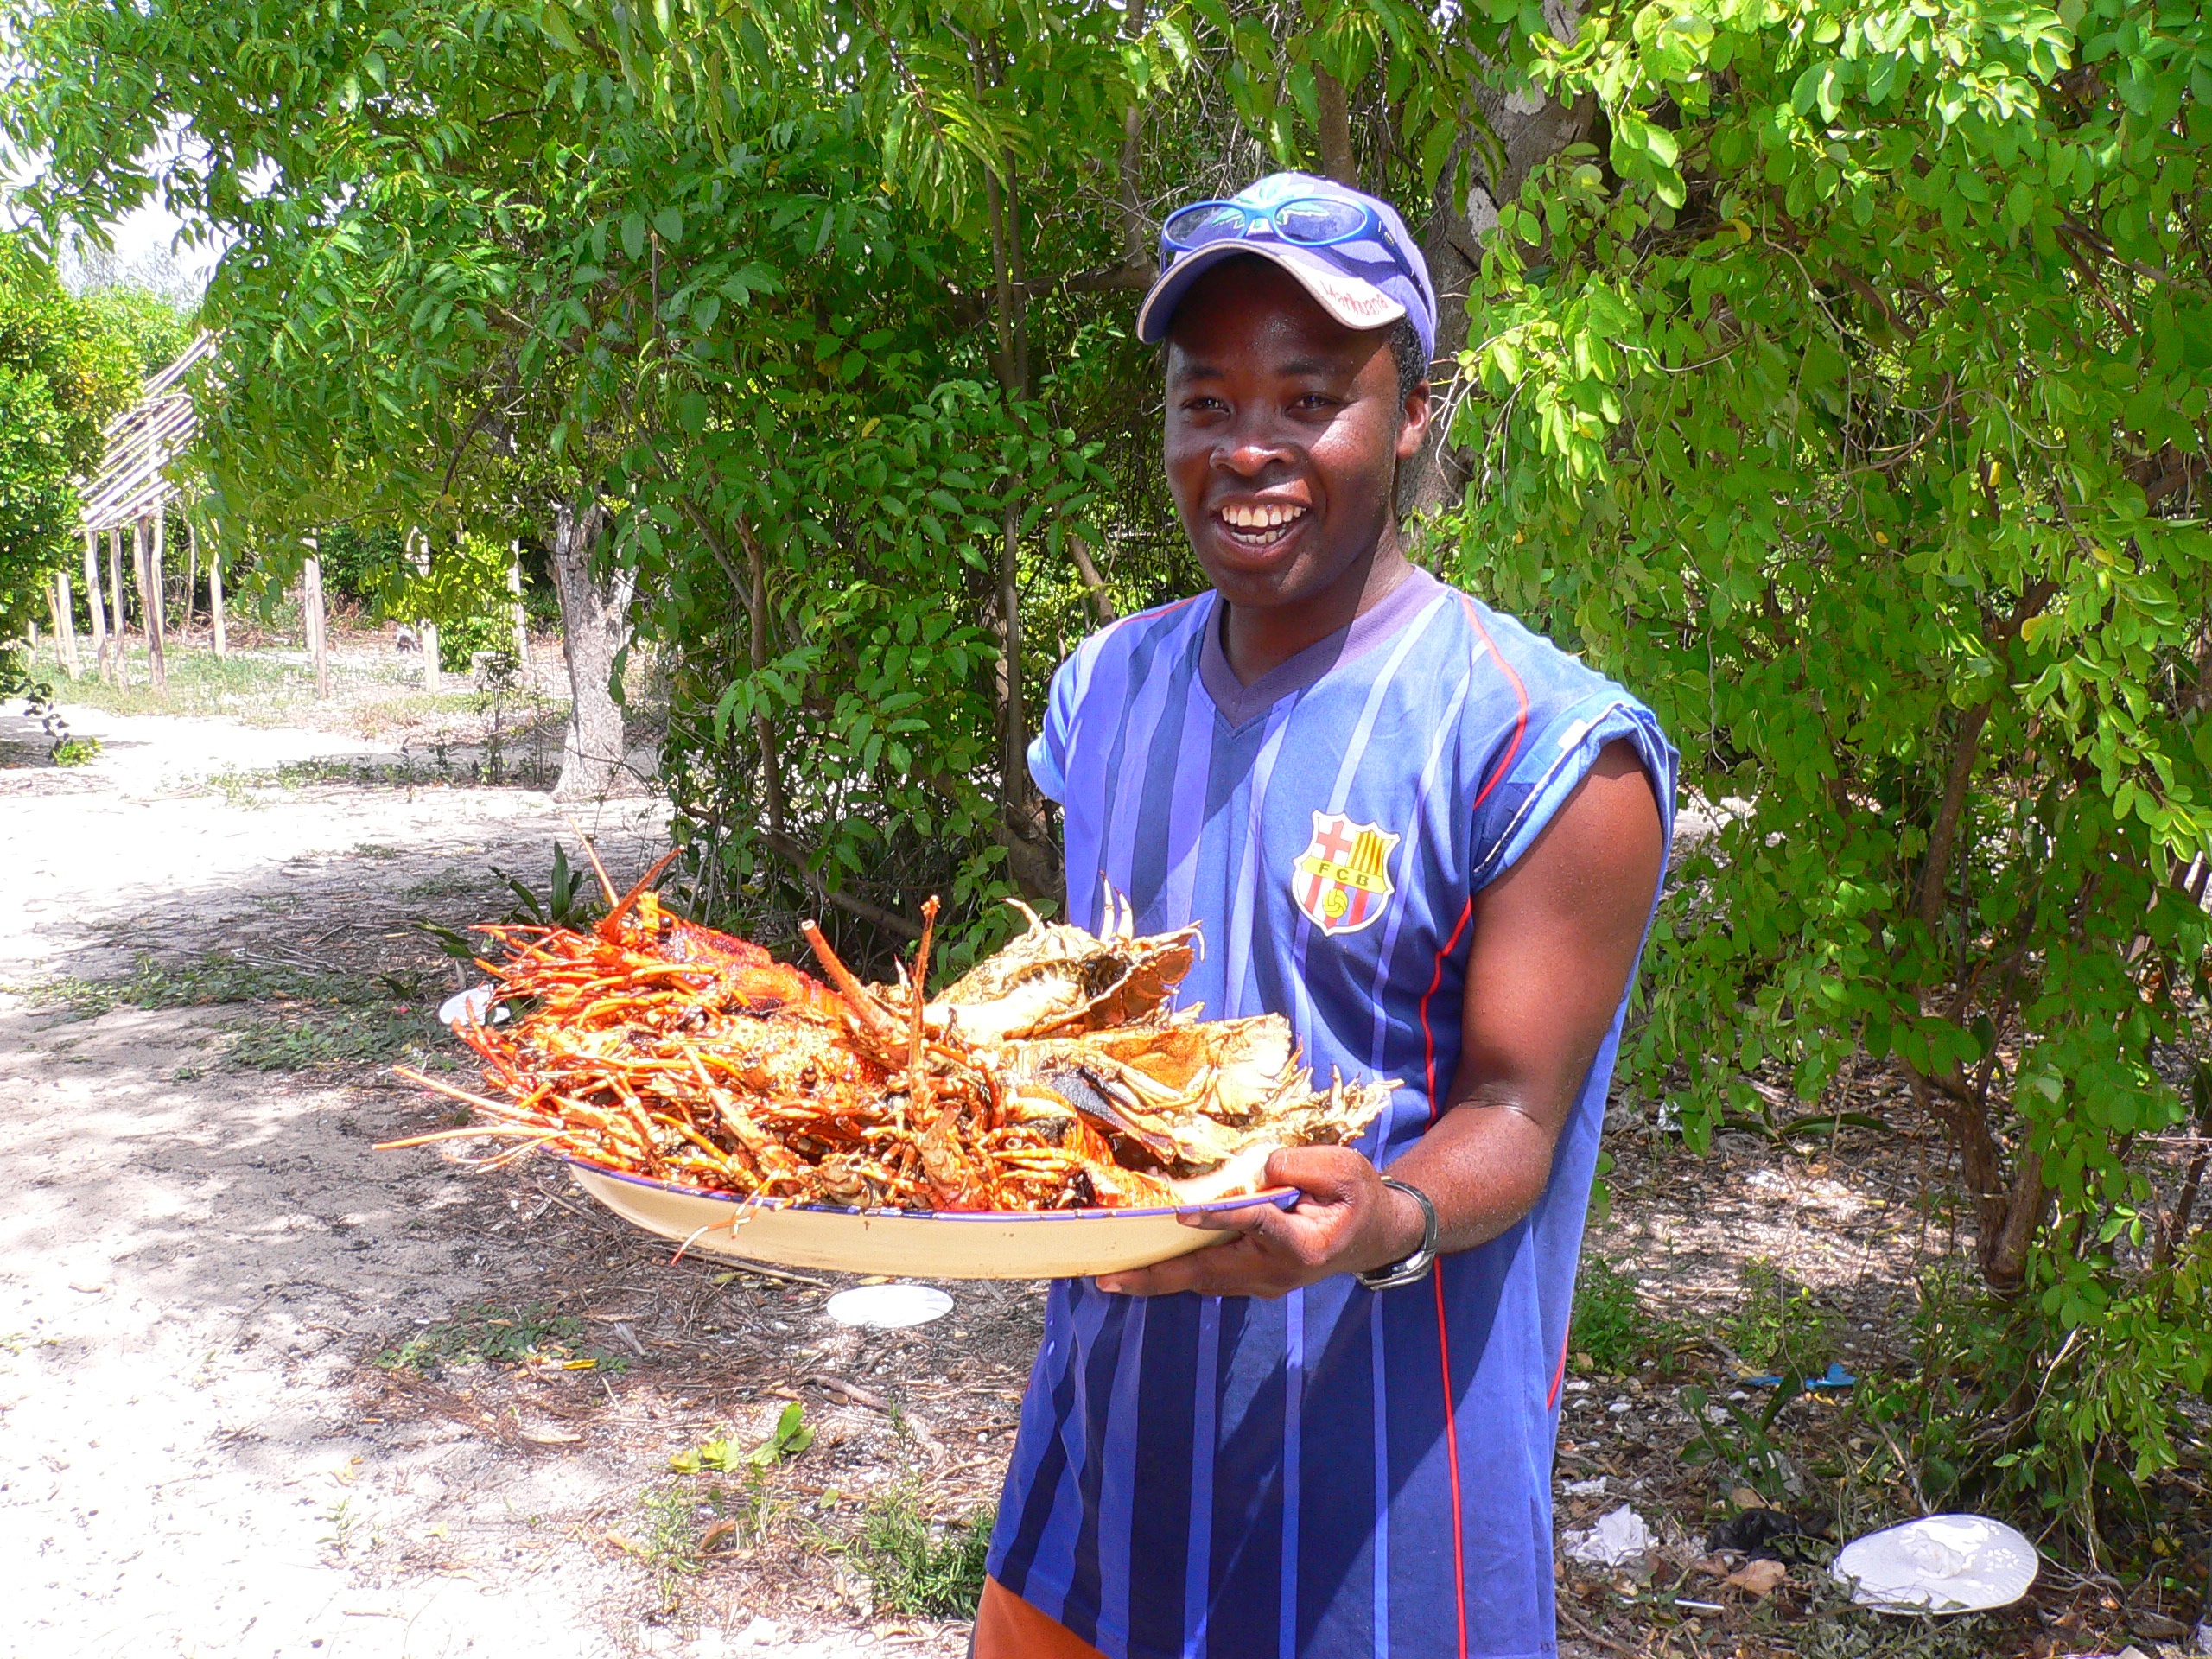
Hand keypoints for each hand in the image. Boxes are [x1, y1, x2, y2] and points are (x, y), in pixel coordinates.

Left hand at [1092, 1146, 1425, 1298]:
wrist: (1375, 1235)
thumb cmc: (1359, 1196)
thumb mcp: (1342, 1167)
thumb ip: (1297, 1164)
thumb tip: (1251, 1171)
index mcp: (1305, 1244)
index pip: (1257, 1227)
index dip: (1220, 1219)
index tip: (1182, 1213)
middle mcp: (1277, 1271)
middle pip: (1209, 1272)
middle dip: (1156, 1274)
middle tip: (1107, 1278)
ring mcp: (1263, 1281)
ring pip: (1202, 1280)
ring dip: (1156, 1280)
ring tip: (1111, 1277)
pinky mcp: (1253, 1280)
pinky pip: (1207, 1277)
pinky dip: (1173, 1273)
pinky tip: (1140, 1268)